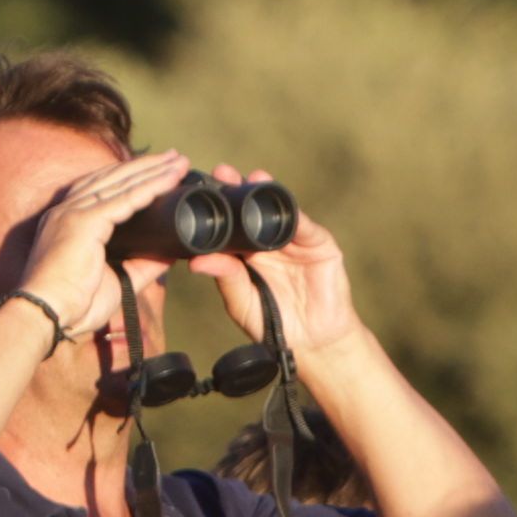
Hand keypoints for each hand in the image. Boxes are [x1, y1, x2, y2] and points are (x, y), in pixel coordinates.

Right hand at [0, 152, 213, 335]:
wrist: (49, 316)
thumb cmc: (75, 305)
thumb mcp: (117, 280)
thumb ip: (142, 265)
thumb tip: (170, 252)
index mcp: (68, 221)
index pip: (103, 188)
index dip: (132, 177)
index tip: (160, 170)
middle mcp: (67, 210)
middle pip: (113, 178)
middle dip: (147, 166)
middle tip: (176, 157)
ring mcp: (73, 212)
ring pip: (121, 183)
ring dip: (154, 171)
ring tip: (180, 162)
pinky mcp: (83, 221)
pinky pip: (124, 199)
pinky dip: (149, 188)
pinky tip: (169, 179)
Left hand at [212, 174, 365, 359]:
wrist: (313, 343)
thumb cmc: (273, 324)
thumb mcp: (242, 301)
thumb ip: (226, 278)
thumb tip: (196, 260)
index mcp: (247, 253)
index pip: (231, 224)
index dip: (218, 207)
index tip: (200, 191)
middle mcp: (270, 242)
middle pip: (253, 210)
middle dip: (239, 190)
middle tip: (222, 173)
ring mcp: (296, 241)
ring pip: (280, 211)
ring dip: (266, 193)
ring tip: (251, 178)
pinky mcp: (320, 245)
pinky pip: (306, 226)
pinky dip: (294, 216)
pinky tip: (281, 204)